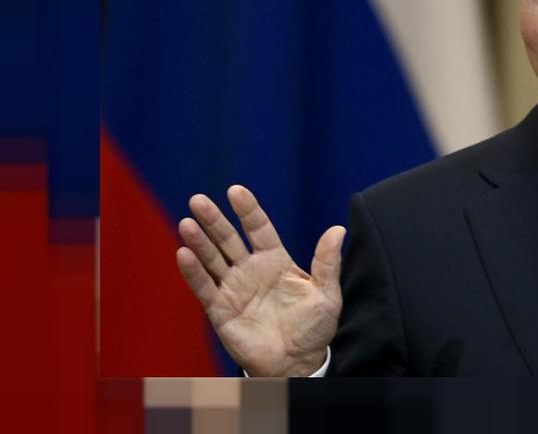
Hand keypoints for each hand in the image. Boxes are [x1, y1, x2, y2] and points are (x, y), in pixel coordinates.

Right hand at [175, 185, 344, 376]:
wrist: (298, 362)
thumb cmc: (314, 327)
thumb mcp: (326, 293)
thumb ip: (327, 262)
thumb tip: (338, 230)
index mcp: (276, 260)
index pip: (259, 228)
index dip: (248, 210)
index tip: (235, 191)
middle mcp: (251, 270)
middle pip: (229, 239)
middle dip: (214, 220)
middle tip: (198, 200)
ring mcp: (234, 288)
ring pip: (213, 259)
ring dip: (199, 242)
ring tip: (187, 224)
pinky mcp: (221, 309)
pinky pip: (204, 287)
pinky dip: (193, 272)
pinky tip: (183, 254)